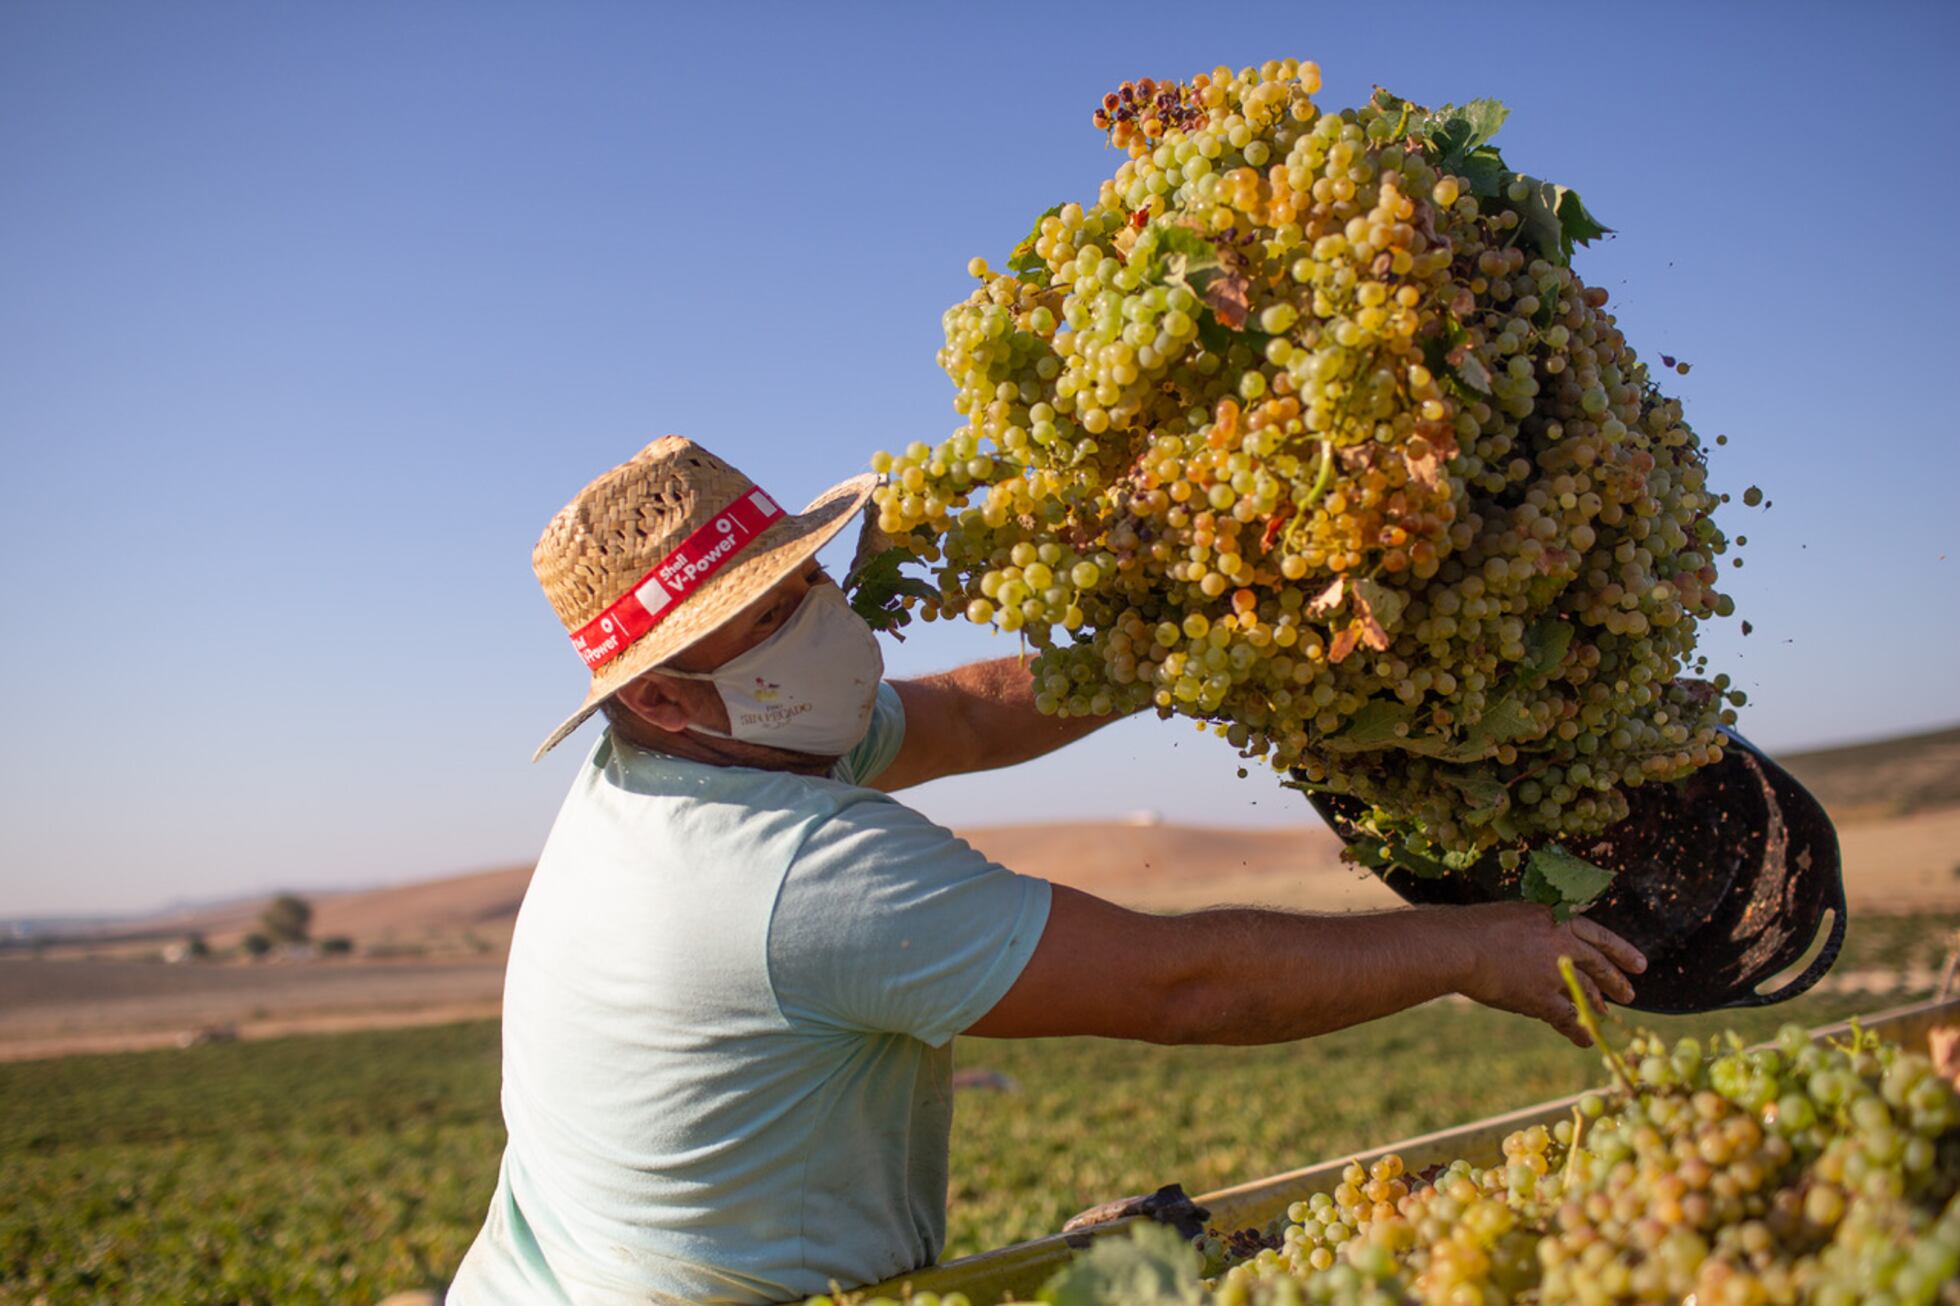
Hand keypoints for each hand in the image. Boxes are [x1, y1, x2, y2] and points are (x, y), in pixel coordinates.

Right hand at [1453, 902, 1645, 1046]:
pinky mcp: (1542, 998)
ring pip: (1586, 992)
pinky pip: (1567, 1018)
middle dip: (1616, 981)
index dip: (1622, 951)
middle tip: (1630, 994)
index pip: (1599, 936)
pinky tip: (1586, 1040)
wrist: (1459, 946)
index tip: (1640, 964)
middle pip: (1599, 965)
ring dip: (1598, 1006)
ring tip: (1606, 1014)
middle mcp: (1563, 944)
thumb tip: (1546, 939)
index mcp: (1557, 920)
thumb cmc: (1475, 927)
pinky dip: (1578, 1031)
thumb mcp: (1516, 915)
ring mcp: (1555, 972)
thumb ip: (1539, 927)